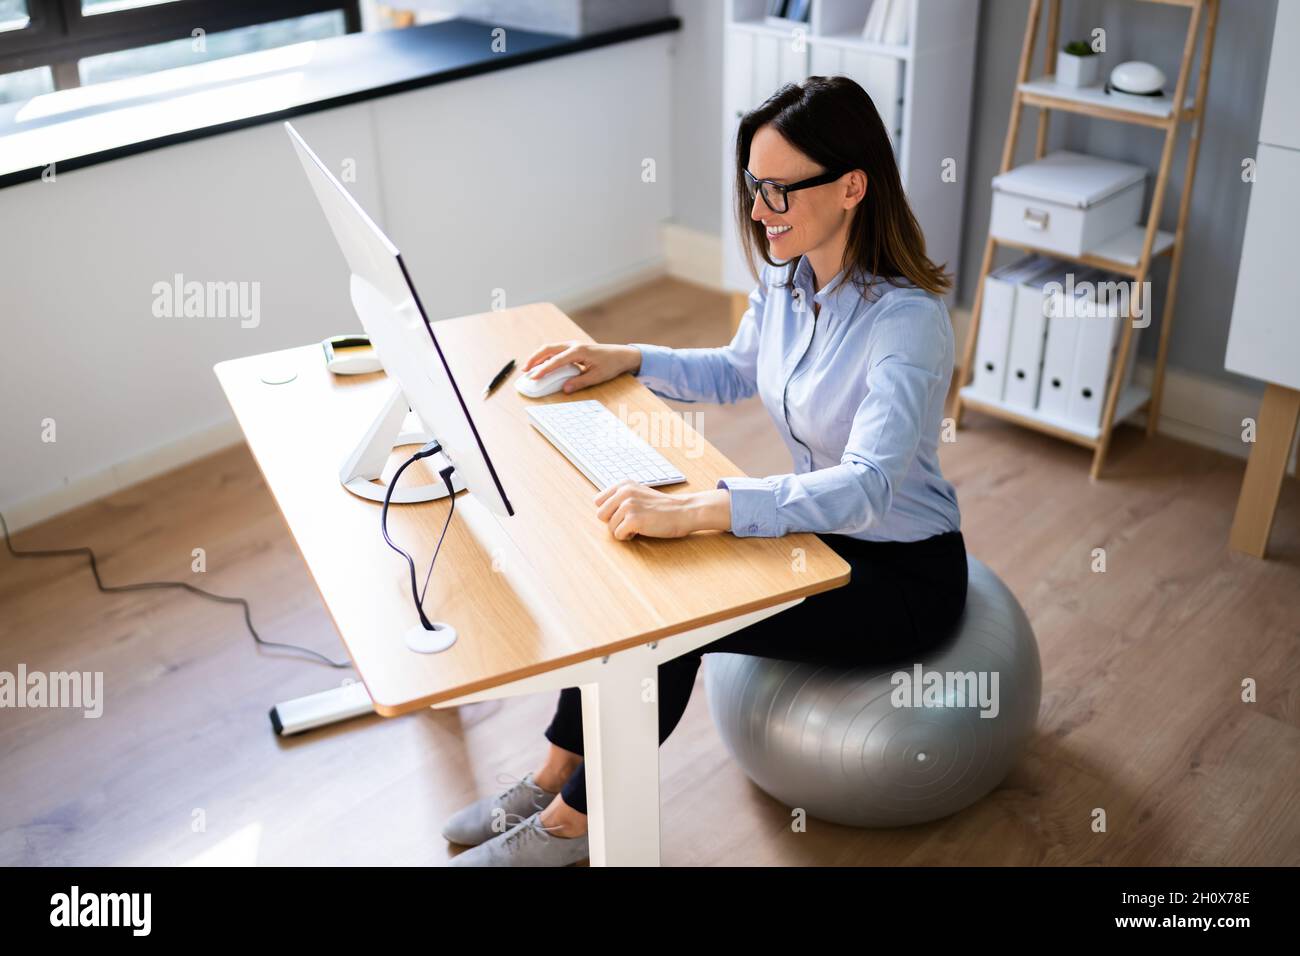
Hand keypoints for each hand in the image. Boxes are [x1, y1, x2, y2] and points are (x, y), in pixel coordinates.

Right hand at [521, 340, 640, 393]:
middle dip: (534, 359)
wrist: (621, 355)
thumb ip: (579, 382)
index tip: (533, 377)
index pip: (555, 361)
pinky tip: (541, 365)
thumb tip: (564, 389)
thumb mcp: (596, 376)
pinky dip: (545, 357)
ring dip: (538, 357)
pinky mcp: (573, 348)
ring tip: (528, 368)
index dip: (543, 370)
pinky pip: (555, 350)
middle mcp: (573, 345)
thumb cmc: (610, 365)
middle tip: (524, 371)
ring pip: (550, 348)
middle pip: (547, 349)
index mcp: (578, 351)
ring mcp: (572, 345)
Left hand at [594, 481, 730, 539]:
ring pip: (610, 528)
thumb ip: (621, 497)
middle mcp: (624, 492)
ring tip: (639, 525)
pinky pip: (618, 535)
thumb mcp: (639, 493)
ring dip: (623, 530)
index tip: (622, 513)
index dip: (609, 511)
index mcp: (623, 484)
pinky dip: (628, 537)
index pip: (598, 501)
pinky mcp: (633, 520)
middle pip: (600, 515)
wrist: (683, 511)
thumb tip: (600, 510)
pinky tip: (641, 531)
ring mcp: (628, 505)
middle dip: (613, 522)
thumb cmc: (662, 507)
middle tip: (630, 521)